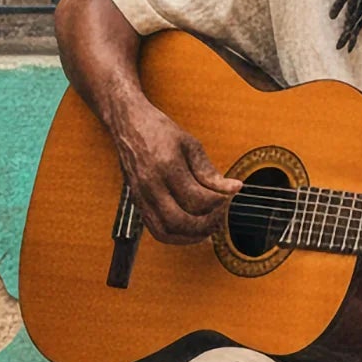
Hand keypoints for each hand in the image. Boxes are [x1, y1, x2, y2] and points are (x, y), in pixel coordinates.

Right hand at [112, 101, 243, 243]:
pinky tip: (190, 231)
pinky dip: (175, 236)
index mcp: (166, 167)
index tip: (228, 196)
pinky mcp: (138, 203)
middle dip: (206, 224)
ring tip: (208, 228)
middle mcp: (150, 185)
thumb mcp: (190, 145)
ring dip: (190, 237)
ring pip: (166, 232)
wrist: (128, 124)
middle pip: (180, 221)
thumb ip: (210, 172)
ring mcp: (141, 196)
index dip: (218, 203)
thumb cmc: (159, 131)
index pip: (196, 199)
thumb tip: (234, 189)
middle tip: (220, 216)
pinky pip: (156, 230)